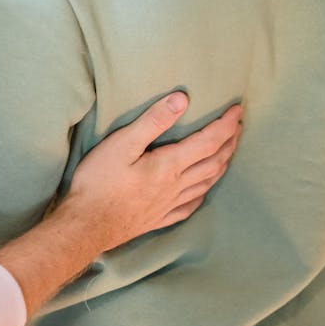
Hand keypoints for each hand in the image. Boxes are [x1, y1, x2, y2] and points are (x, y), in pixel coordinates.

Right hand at [62, 92, 241, 251]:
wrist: (87, 226)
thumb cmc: (99, 183)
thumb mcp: (122, 144)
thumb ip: (153, 121)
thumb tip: (182, 99)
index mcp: (170, 165)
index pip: (209, 141)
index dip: (226, 124)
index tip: (238, 109)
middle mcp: (176, 186)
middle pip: (214, 162)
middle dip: (230, 142)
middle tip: (238, 127)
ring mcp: (168, 205)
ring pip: (206, 184)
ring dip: (222, 165)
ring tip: (228, 152)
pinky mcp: (157, 219)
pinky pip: (189, 207)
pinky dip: (202, 194)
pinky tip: (202, 192)